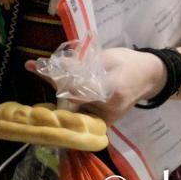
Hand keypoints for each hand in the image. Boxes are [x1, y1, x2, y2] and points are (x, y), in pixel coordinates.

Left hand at [27, 47, 165, 125]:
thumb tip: (58, 64)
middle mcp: (108, 109)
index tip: (34, 65)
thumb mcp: (107, 56)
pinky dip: (66, 100)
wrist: (148, 77)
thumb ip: (84, 63)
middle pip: (71, 98)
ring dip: (55, 90)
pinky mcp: (103, 122)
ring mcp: (106, 118)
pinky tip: (54, 85)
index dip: (55, 77)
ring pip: (73, 107)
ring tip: (36, 69)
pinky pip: (80, 113)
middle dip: (52, 82)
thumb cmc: (128, 63)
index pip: (77, 88)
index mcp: (112, 89)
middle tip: (32, 65)